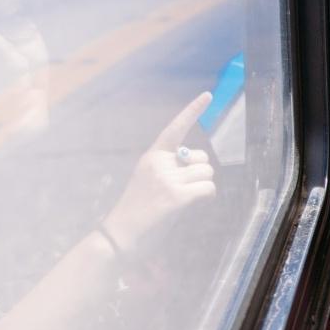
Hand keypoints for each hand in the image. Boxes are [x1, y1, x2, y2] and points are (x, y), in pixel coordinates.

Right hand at [102, 92, 216, 249]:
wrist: (120, 234)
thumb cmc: (138, 208)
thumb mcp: (150, 179)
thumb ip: (171, 167)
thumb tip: (199, 163)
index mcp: (152, 156)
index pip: (175, 128)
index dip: (193, 110)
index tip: (208, 94)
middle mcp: (160, 163)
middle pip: (202, 158)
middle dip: (200, 172)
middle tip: (182, 189)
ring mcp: (167, 180)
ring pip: (207, 173)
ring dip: (203, 186)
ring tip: (182, 199)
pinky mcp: (176, 197)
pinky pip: (208, 188)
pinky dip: (206, 196)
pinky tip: (192, 204)